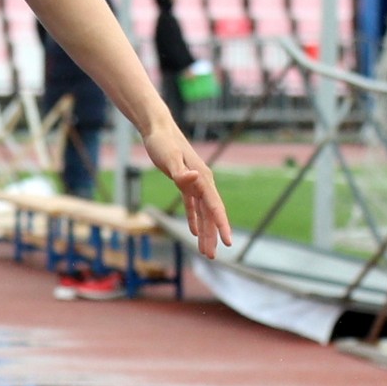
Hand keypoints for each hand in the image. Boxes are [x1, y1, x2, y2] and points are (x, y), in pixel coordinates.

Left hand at [144, 125, 232, 258]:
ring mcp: (194, 183)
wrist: (158, 129)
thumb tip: (194, 178)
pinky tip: (193, 232)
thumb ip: (181, 172)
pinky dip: (193, 219)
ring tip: (204, 251)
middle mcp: (202, 182)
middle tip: (211, 256)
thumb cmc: (162, 142)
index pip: (215, 207)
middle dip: (212, 236)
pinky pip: (192, 206)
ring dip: (204, 231)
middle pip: (210, 214)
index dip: (222, 226)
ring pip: (202, 213)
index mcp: (202, 179)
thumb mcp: (170, 158)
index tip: (228, 243)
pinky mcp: (184, 183)